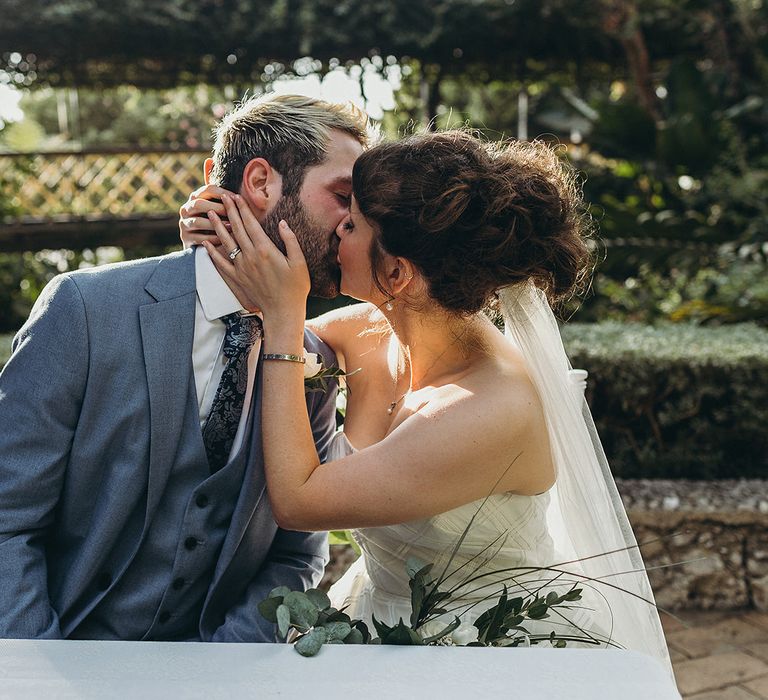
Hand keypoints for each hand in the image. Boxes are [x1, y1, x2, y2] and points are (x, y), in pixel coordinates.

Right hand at [178, 184, 235, 247]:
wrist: (206, 245)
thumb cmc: (219, 223)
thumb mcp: (221, 211)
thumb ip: (229, 203)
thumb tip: (244, 198)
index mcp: (196, 197)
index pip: (208, 189)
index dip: (223, 192)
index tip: (237, 198)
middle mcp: (186, 209)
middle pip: (199, 204)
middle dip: (217, 208)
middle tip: (232, 213)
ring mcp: (184, 224)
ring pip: (197, 221)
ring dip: (215, 224)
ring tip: (230, 227)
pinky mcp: (185, 238)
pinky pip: (198, 238)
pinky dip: (212, 239)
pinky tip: (224, 240)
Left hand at [204, 193, 310, 324]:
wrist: (283, 311)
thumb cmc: (295, 287)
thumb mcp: (299, 262)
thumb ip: (291, 241)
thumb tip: (283, 223)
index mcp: (266, 250)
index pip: (251, 224)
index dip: (243, 209)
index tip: (237, 196)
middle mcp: (250, 256)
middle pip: (237, 229)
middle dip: (229, 211)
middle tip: (223, 197)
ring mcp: (242, 268)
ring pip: (226, 242)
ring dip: (217, 227)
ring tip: (211, 214)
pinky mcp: (237, 279)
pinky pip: (221, 263)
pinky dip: (212, 252)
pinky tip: (206, 243)